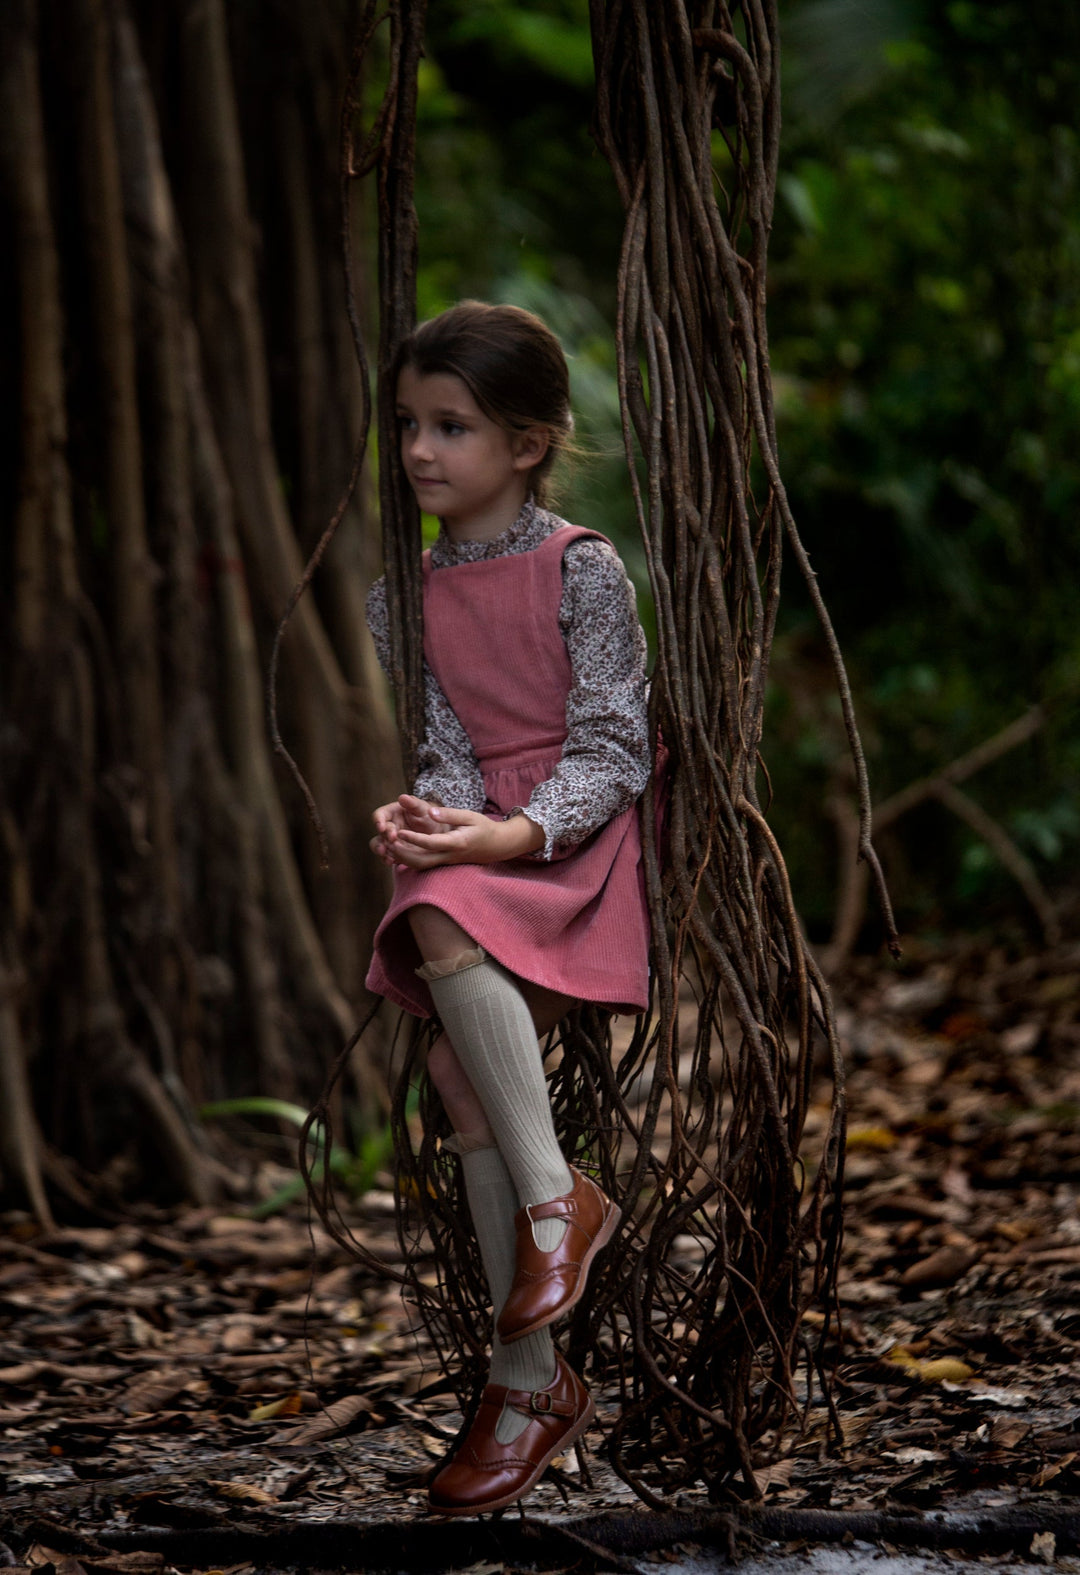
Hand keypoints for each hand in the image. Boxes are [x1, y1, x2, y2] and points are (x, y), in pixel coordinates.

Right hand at [370, 794, 440, 866]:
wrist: (438, 832)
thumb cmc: (429, 816)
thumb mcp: (423, 808)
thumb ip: (413, 803)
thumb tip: (402, 797)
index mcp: (391, 813)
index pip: (379, 815)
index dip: (378, 821)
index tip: (382, 827)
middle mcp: (389, 826)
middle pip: (379, 832)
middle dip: (383, 837)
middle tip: (392, 840)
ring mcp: (391, 840)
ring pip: (379, 845)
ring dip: (380, 850)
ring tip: (385, 854)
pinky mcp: (395, 851)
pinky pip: (387, 856)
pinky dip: (388, 859)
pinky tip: (392, 861)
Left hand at [371, 794, 542, 869]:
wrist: (497, 846)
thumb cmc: (483, 827)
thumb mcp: (469, 816)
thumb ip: (449, 814)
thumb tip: (430, 811)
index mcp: (457, 842)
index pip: (432, 843)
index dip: (414, 838)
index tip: (399, 830)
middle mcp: (450, 856)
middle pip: (421, 861)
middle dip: (402, 854)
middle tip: (387, 842)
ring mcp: (446, 862)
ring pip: (420, 866)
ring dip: (402, 859)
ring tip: (388, 846)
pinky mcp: (443, 863)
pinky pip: (423, 865)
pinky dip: (408, 860)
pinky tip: (397, 850)